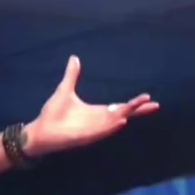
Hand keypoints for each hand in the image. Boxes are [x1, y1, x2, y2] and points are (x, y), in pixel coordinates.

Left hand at [25, 57, 157, 155]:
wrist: (40, 130)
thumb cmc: (52, 114)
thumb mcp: (65, 90)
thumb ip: (72, 75)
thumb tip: (74, 58)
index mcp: (97, 112)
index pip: (121, 107)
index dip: (135, 103)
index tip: (148, 97)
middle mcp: (99, 121)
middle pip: (123, 115)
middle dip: (137, 109)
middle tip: (154, 104)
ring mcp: (93, 130)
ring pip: (115, 122)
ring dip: (126, 115)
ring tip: (140, 106)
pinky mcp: (85, 136)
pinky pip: (101, 132)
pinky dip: (111, 126)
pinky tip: (121, 121)